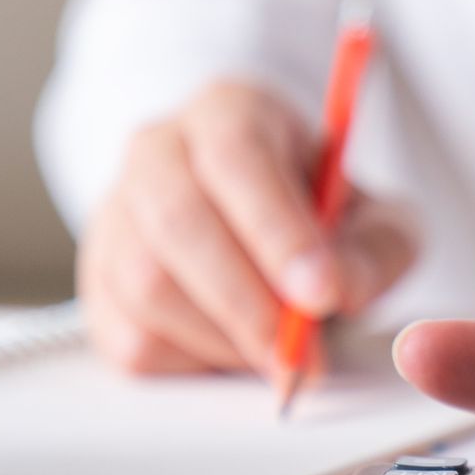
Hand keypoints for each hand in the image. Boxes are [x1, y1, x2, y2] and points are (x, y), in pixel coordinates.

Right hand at [79, 81, 417, 373]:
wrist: (269, 233)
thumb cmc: (321, 220)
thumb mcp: (376, 223)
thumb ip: (372, 251)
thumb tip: (337, 287)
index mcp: (229, 111)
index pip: (237, 155)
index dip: (278, 229)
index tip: (321, 293)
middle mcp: (158, 152)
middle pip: (177, 219)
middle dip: (246, 300)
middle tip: (301, 353)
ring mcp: (116, 216)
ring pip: (147, 286)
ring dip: (224, 338)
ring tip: (278, 352)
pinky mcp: (98, 285)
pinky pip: (133, 339)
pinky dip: (194, 363)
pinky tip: (235, 351)